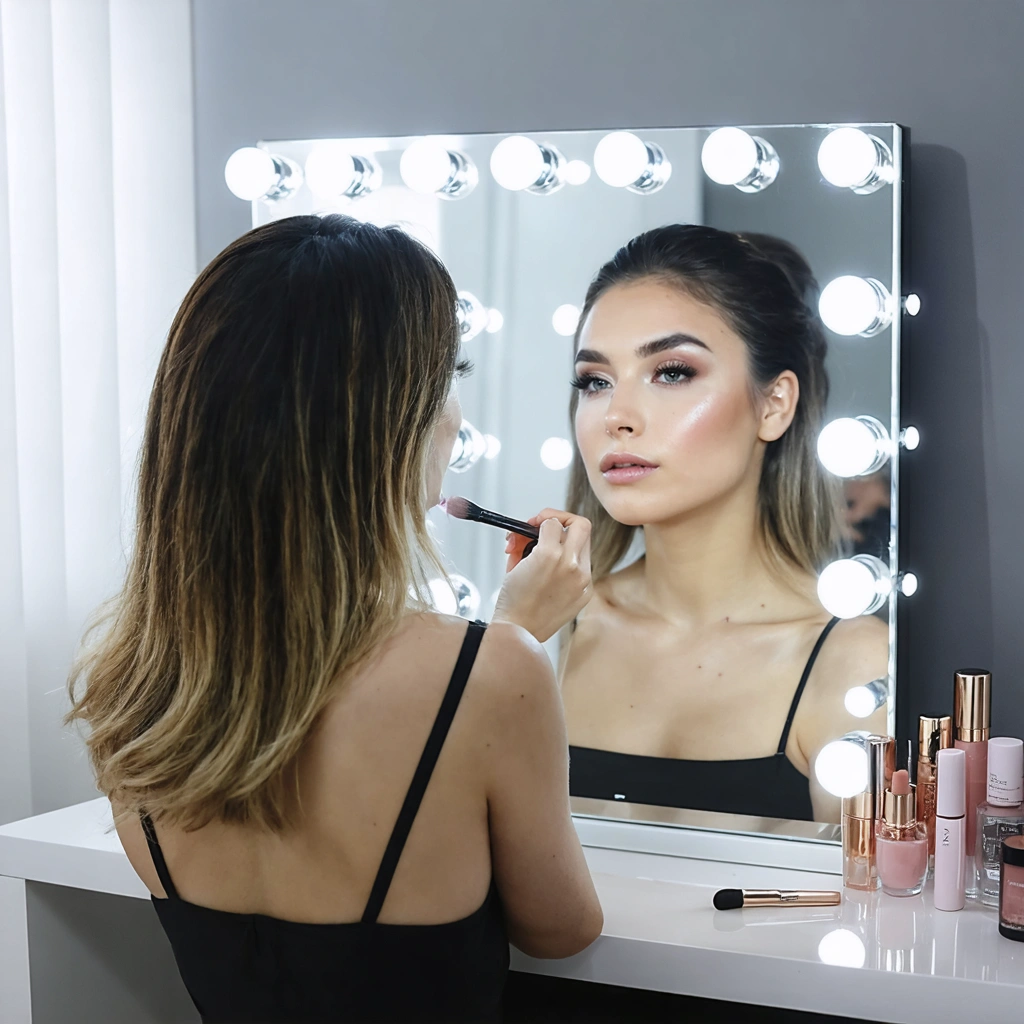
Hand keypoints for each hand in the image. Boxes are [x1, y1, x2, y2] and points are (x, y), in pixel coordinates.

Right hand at [491, 508, 592, 643]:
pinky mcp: (586, 593)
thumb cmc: (512, 601)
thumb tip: (536, 531)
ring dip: (566, 543)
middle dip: (562, 521)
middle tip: (548, 527)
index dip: (539, 521)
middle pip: (580, 525)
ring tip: (547, 553)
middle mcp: (571, 566)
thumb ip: (528, 542)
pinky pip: (584, 567)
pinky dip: (570, 564)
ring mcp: (582, 580)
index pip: (552, 522)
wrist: (519, 631)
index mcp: (550, 555)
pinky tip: (553, 573)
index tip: (532, 526)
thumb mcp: (515, 563)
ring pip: (584, 545)